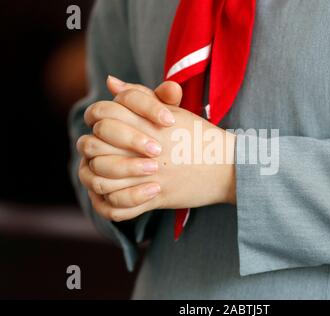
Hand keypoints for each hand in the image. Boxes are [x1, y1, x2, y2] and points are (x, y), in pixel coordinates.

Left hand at [77, 77, 235, 221]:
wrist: (228, 166)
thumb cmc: (200, 136)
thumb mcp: (174, 110)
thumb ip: (141, 95)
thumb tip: (111, 82)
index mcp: (148, 121)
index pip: (103, 112)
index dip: (96, 116)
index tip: (103, 124)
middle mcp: (144, 147)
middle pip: (94, 145)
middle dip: (90, 147)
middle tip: (98, 150)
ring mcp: (149, 175)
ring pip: (100, 179)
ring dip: (95, 176)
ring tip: (102, 173)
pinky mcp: (156, 198)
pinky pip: (119, 207)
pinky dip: (109, 203)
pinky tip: (113, 195)